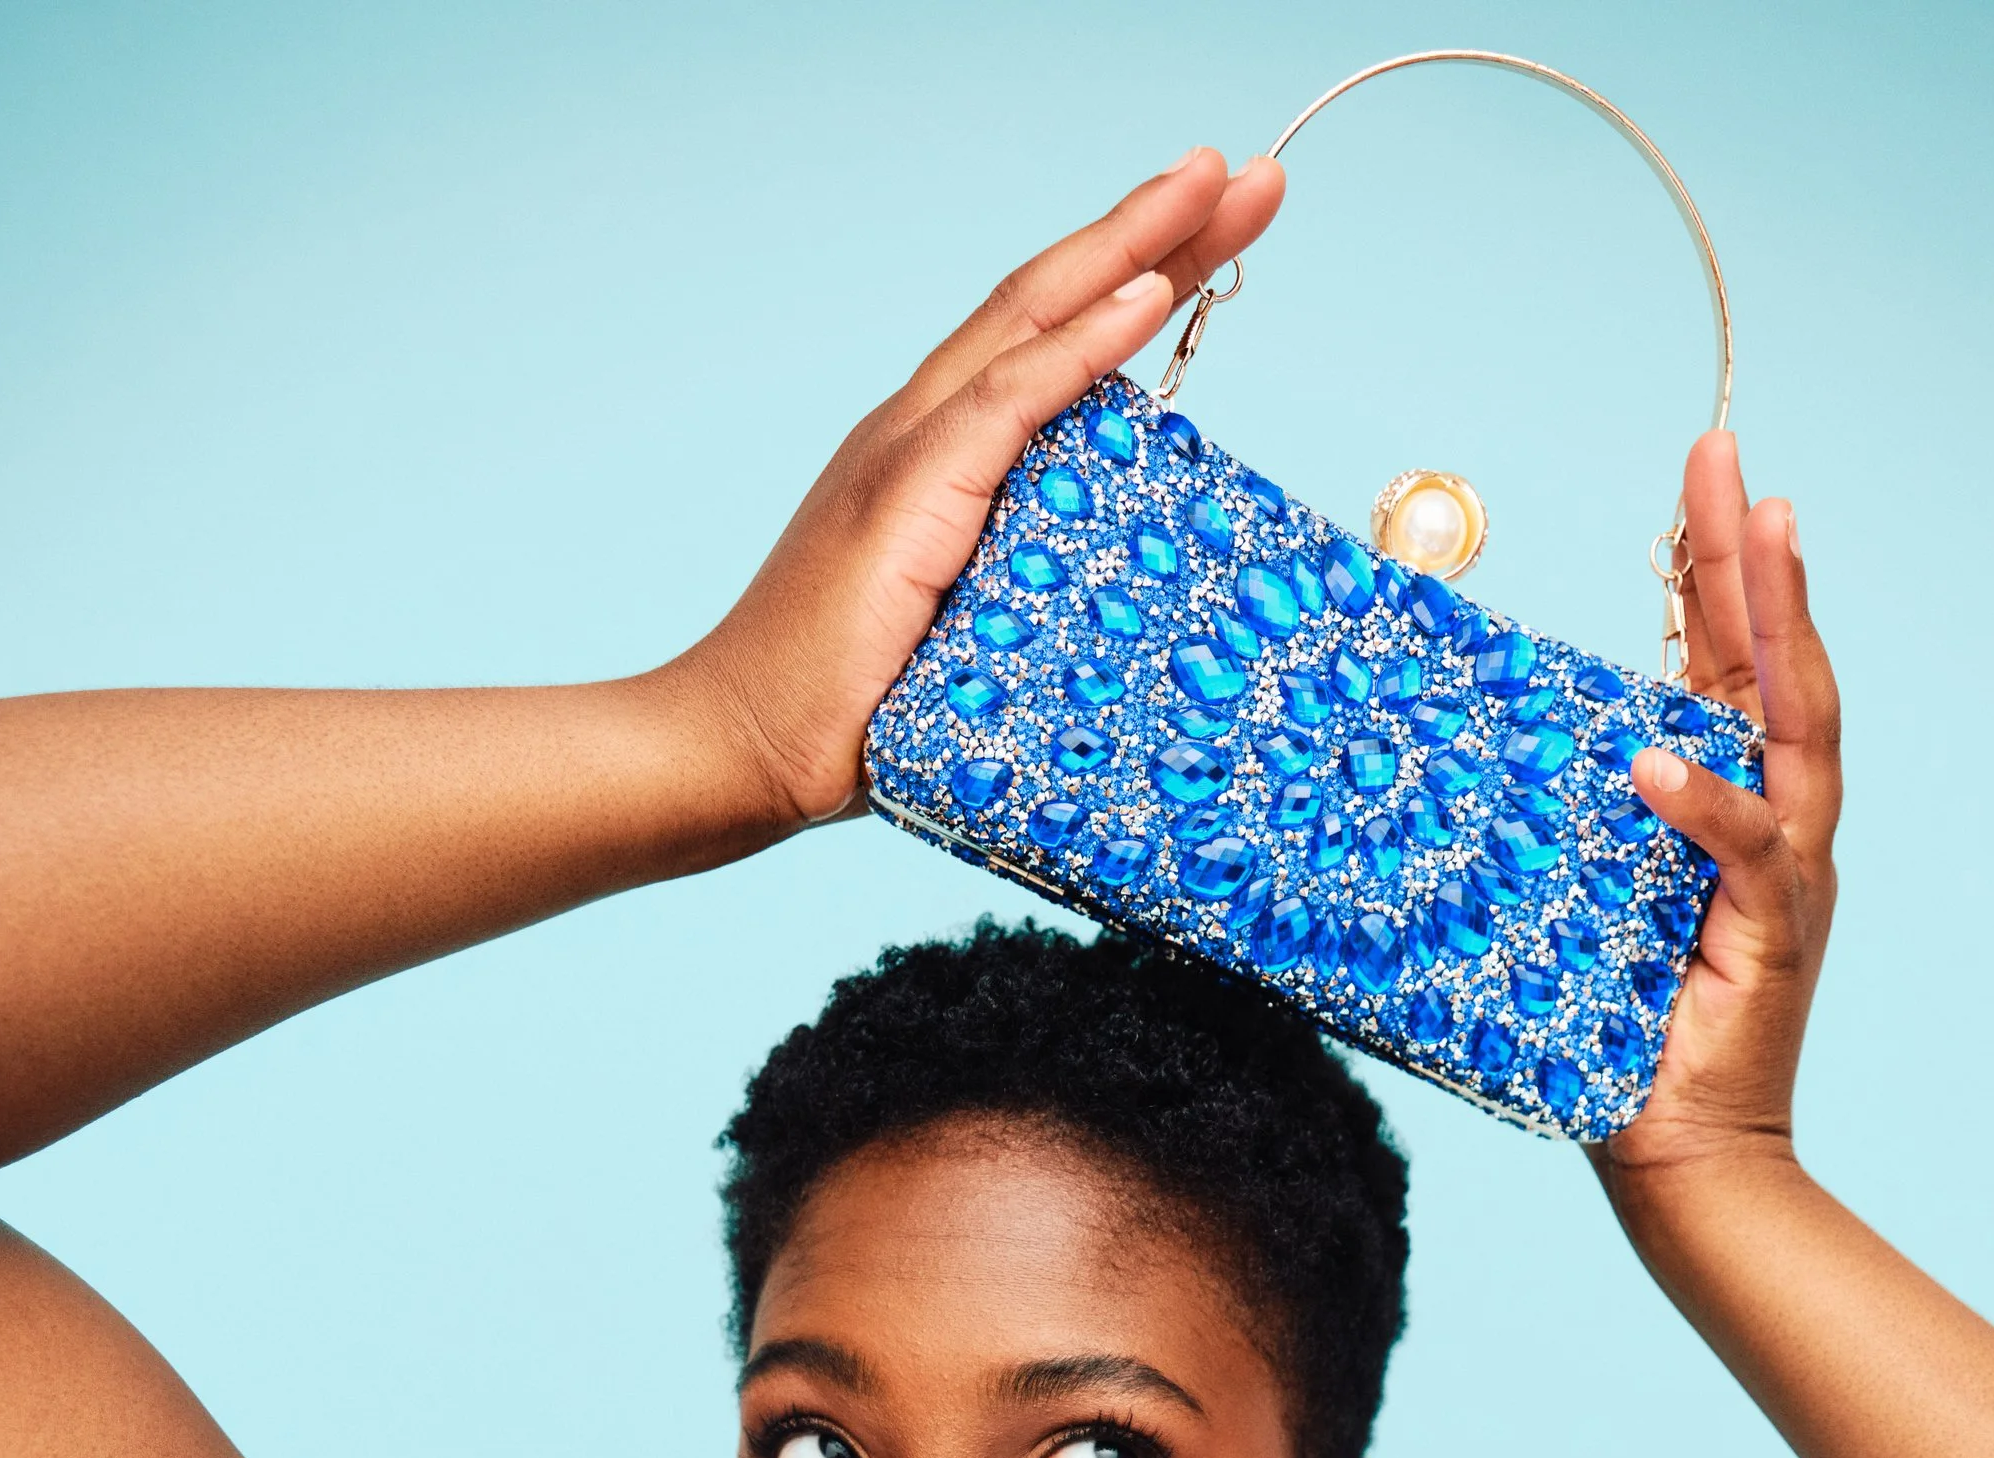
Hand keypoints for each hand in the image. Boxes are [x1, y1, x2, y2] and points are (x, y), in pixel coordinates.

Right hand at [679, 150, 1284, 843]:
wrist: (743, 748)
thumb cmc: (853, 719)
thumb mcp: (969, 642)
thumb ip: (1029, 597)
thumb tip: (1119, 614)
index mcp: (934, 457)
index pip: (1046, 341)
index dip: (1130, 277)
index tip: (1216, 227)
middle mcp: (920, 430)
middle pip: (1049, 300)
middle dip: (1153, 229)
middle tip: (1250, 173)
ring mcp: (908, 451)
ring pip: (1035, 319)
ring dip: (1136, 248)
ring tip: (1223, 187)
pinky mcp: (906, 493)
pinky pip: (1011, 400)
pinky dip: (1083, 344)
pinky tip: (1149, 291)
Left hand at [1594, 433, 1840, 1185]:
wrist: (1681, 1161)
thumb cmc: (1622, 1041)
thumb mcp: (1580, 906)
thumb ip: (1563, 827)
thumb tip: (1477, 754)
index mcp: (1734, 814)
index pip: (1733, 669)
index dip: (1721, 572)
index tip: (1706, 473)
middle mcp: (1778, 830)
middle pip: (1778, 667)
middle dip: (1757, 558)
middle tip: (1733, 458)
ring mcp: (1787, 882)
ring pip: (1796, 731)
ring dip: (1776, 628)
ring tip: (1754, 534)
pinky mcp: (1774, 941)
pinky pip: (1746, 856)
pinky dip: (1705, 806)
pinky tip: (1660, 758)